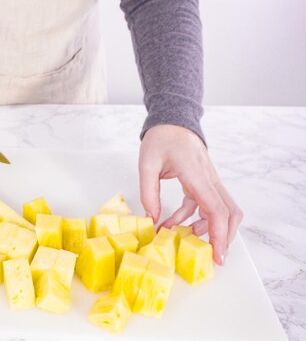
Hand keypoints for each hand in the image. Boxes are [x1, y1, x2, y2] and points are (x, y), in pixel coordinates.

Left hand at [138, 125, 242, 264]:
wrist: (172, 120)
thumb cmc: (161, 138)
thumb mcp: (147, 164)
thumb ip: (149, 192)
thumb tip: (153, 219)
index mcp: (196, 174)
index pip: (216, 209)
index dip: (219, 234)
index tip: (217, 255)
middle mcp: (209, 178)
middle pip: (230, 213)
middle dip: (224, 237)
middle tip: (211, 257)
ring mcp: (209, 180)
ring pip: (222, 210)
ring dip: (206, 228)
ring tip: (183, 240)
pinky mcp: (203, 182)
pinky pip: (205, 204)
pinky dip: (192, 218)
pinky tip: (172, 224)